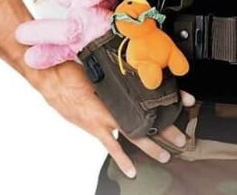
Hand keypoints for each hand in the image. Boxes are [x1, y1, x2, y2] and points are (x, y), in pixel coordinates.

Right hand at [36, 59, 195, 178]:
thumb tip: (142, 67)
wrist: (51, 78)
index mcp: (117, 91)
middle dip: (165, 129)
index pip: (148, 98)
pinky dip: (122, 159)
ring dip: (150, 145)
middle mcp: (112, 108)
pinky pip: (111, 146)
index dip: (167, 99)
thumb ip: (121, 71)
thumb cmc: (76, 67)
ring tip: (166, 154)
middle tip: (181, 137)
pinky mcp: (94, 127)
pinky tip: (132, 172)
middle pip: (144, 120)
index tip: (184, 101)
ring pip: (131, 135)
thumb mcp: (103, 65)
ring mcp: (103, 121)